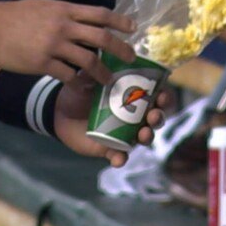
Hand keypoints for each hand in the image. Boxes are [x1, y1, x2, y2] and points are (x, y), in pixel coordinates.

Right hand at [0, 0, 136, 83]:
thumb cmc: (15, 14)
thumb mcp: (44, 6)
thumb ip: (65, 13)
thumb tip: (84, 20)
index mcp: (65, 10)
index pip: (100, 14)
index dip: (120, 21)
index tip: (133, 28)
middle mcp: (63, 26)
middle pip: (101, 38)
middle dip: (120, 49)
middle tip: (130, 58)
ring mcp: (53, 46)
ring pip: (88, 61)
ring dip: (102, 72)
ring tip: (108, 81)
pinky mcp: (42, 63)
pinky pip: (67, 76)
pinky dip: (78, 82)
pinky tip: (82, 87)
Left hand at [53, 79, 170, 166]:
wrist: (61, 112)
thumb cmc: (80, 91)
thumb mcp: (85, 78)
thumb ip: (92, 71)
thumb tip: (96, 66)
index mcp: (133, 96)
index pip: (156, 96)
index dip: (164, 97)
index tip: (162, 96)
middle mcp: (134, 116)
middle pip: (154, 118)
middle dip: (158, 118)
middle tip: (153, 116)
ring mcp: (124, 133)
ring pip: (143, 137)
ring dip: (147, 136)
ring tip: (143, 134)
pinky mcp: (111, 148)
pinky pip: (120, 156)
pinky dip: (121, 159)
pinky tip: (118, 159)